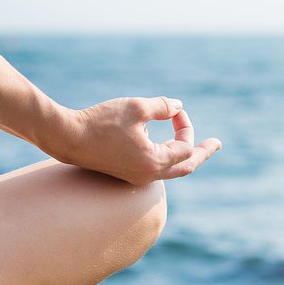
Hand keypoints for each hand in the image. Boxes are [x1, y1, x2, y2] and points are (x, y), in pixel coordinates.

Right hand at [49, 97, 221, 184]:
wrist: (67, 137)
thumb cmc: (100, 122)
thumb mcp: (136, 107)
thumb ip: (162, 107)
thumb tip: (178, 107)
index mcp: (154, 162)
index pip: (185, 146)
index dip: (185, 125)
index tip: (174, 110)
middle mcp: (148, 175)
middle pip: (185, 167)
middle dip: (202, 153)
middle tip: (216, 144)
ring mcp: (136, 177)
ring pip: (171, 170)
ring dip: (184, 156)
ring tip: (198, 147)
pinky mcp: (125, 173)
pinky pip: (155, 169)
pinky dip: (167, 157)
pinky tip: (168, 147)